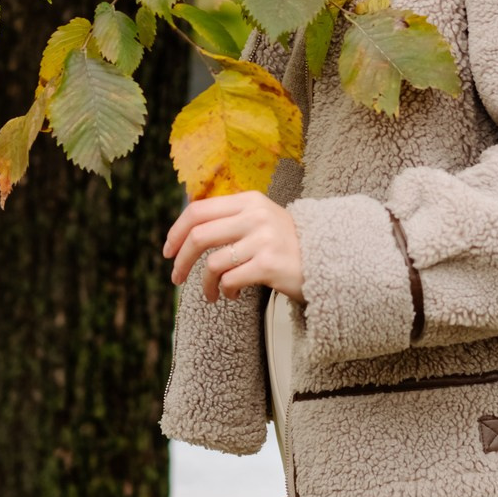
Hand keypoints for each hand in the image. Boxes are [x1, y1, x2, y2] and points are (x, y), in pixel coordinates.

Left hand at [162, 190, 304, 304]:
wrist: (329, 260)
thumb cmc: (287, 244)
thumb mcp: (261, 219)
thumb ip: (230, 218)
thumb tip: (186, 230)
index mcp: (249, 200)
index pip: (198, 210)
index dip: (176, 231)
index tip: (168, 250)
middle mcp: (255, 215)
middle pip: (199, 235)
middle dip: (181, 260)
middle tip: (176, 277)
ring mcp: (263, 239)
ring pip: (212, 263)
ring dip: (205, 285)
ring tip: (211, 294)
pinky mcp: (269, 264)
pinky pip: (230, 281)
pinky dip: (225, 292)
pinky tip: (232, 296)